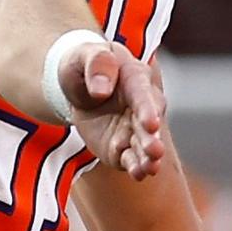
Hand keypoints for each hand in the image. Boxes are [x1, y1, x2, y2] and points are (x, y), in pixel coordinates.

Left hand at [55, 37, 165, 180]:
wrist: (76, 86)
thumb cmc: (83, 65)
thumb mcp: (84, 56)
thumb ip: (96, 64)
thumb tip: (101, 89)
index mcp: (135, 78)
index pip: (143, 95)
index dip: (148, 110)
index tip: (152, 123)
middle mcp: (141, 106)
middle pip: (149, 124)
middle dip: (152, 138)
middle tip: (155, 151)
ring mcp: (133, 129)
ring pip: (144, 145)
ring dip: (148, 157)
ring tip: (150, 168)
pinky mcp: (122, 147)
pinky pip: (131, 159)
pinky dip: (136, 167)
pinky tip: (138, 174)